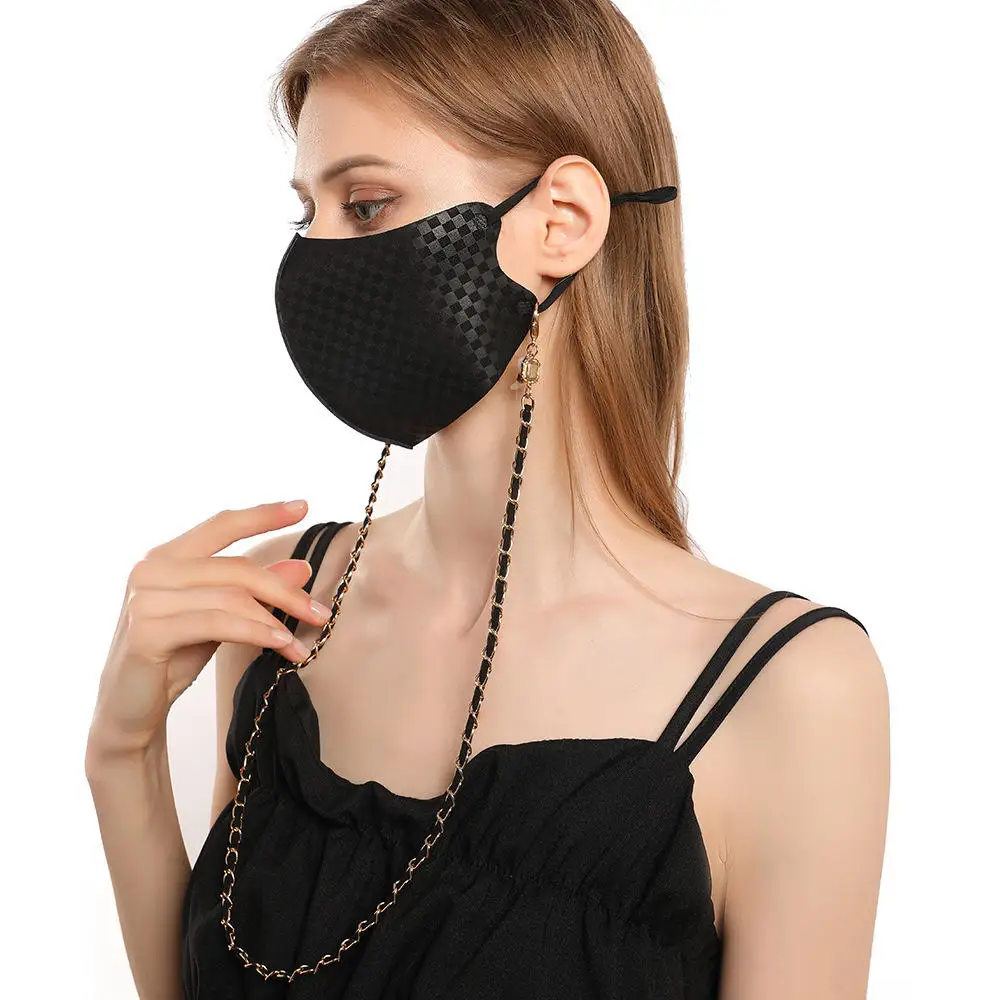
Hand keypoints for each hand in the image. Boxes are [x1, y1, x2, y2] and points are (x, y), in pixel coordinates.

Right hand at [86, 500, 332, 759]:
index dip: (263, 514)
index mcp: (167, 556)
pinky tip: (279, 643)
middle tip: (321, 614)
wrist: (130, 709)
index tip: (303, 506)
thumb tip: (302, 567)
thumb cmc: (174, 657)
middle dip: (285, 591)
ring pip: (230, 597)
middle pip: (236, 568)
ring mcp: (146, 597)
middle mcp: (151, 569)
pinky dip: (255, 631)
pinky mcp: (147, 629)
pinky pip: (217, 622)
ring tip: (300, 645)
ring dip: (275, 620)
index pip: (222, 525)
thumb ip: (253, 591)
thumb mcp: (220, 617)